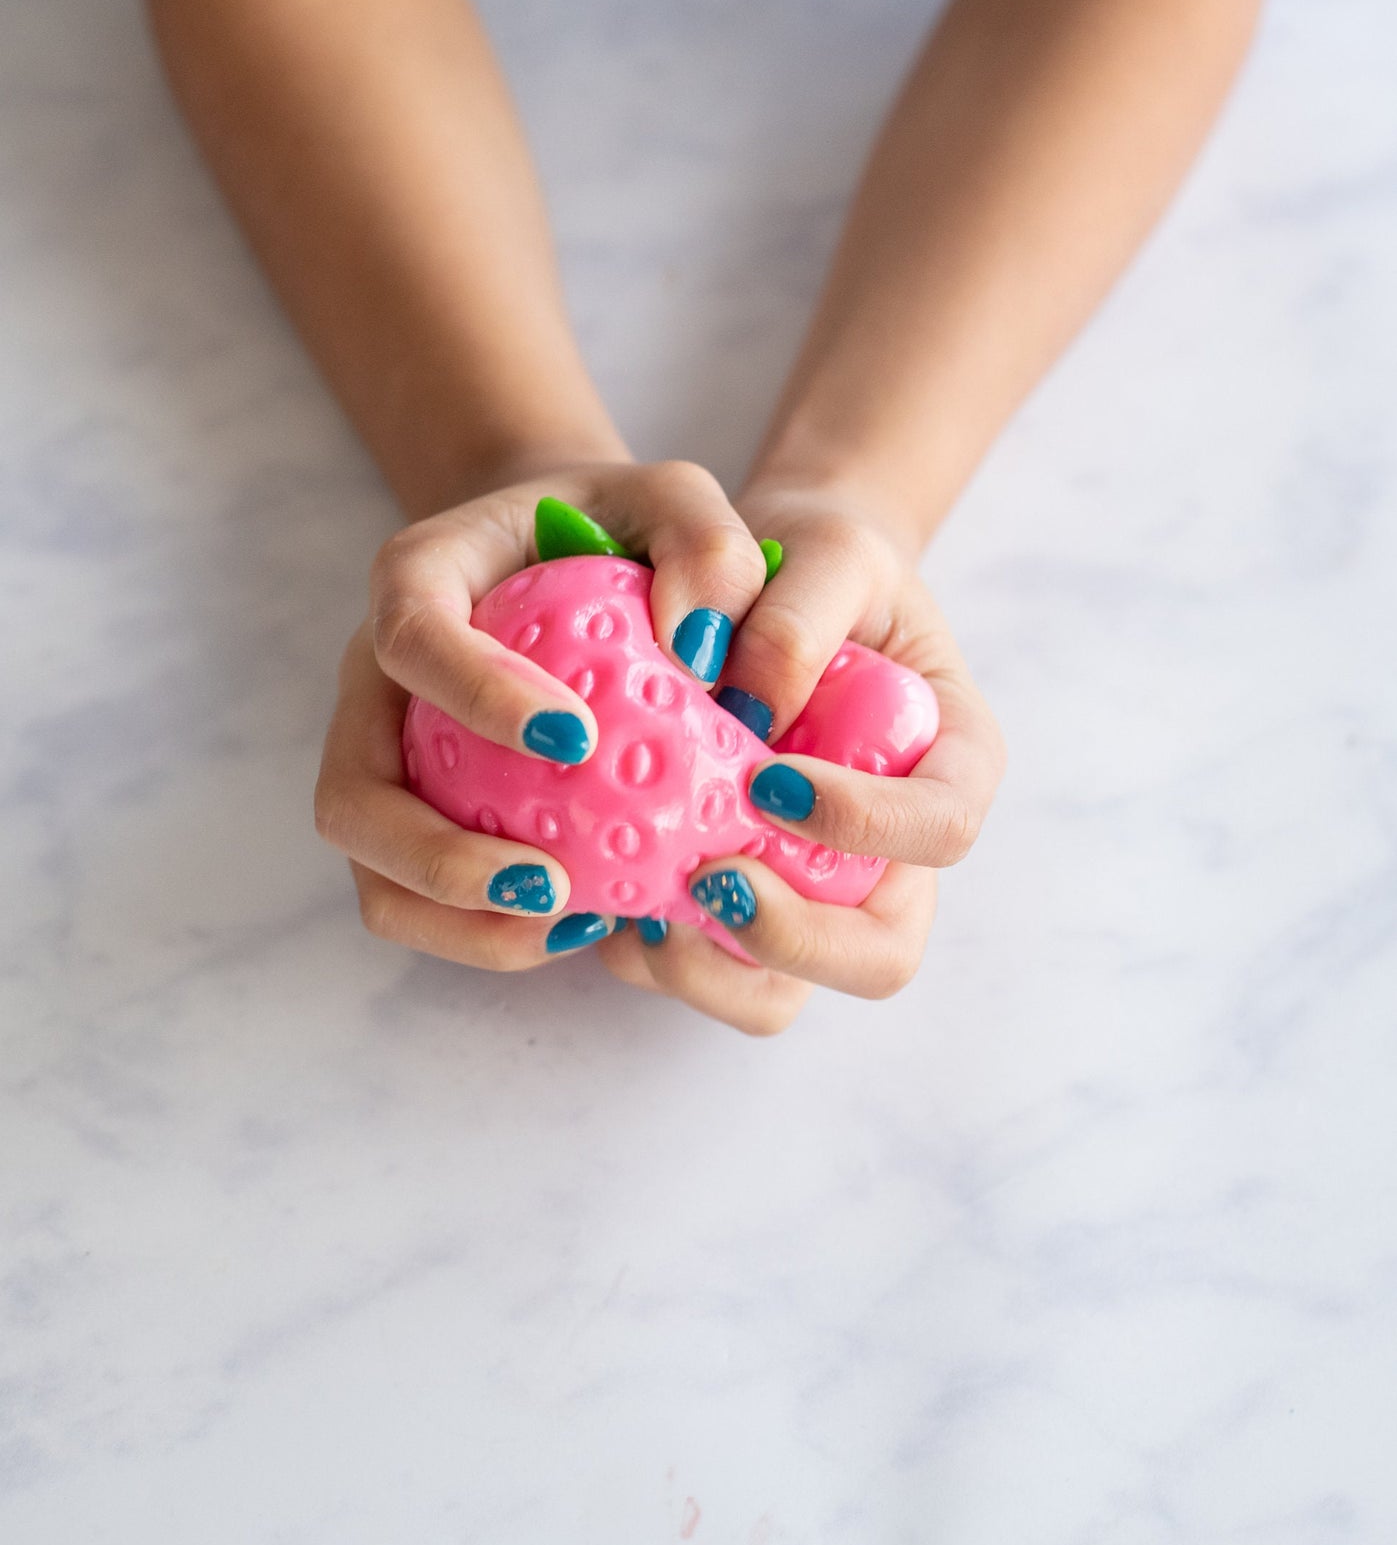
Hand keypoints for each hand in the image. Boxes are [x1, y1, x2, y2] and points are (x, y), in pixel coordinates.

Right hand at [314, 459, 770, 971]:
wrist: (568, 551)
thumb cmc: (619, 524)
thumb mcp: (677, 500)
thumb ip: (705, 543)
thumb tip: (700, 645)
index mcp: (418, 579)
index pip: (412, 636)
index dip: (474, 694)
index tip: (575, 736)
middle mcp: (375, 680)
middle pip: (351, 792)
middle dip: (434, 856)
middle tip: (551, 881)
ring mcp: (384, 759)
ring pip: (372, 870)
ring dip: (454, 918)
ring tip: (570, 925)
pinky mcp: (415, 817)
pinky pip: (420, 903)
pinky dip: (485, 933)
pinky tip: (587, 924)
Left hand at [598, 479, 1004, 1033]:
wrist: (773, 581)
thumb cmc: (823, 565)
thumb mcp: (828, 553)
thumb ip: (802, 617)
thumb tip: (749, 706)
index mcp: (948, 765)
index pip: (942, 827)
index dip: (869, 827)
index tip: (772, 781)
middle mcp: (892, 853)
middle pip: (878, 955)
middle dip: (794, 940)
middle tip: (711, 881)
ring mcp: (814, 890)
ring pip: (782, 990)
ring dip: (709, 970)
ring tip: (639, 908)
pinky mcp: (735, 898)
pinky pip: (700, 964)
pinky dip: (645, 950)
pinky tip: (596, 890)